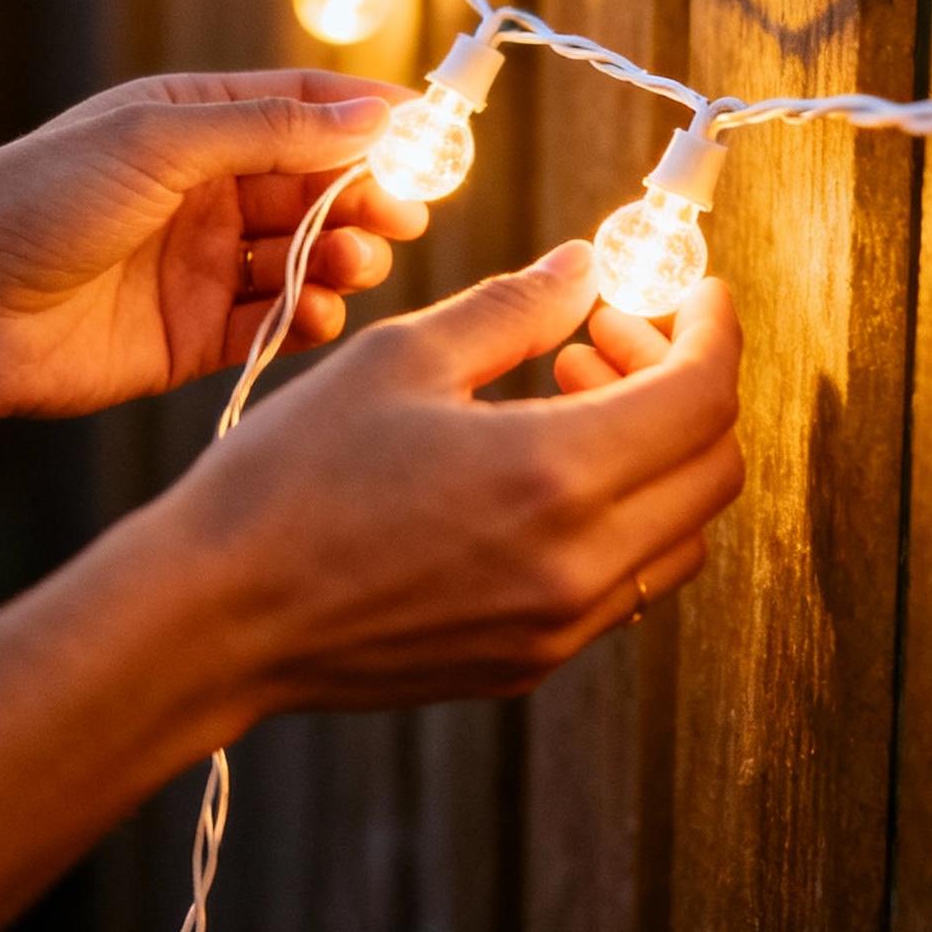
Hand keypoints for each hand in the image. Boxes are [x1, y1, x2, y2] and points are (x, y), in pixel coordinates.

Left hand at [0, 72, 426, 427]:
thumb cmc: (41, 201)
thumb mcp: (161, 141)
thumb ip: (273, 131)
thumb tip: (373, 113)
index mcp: (191, 123)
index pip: (303, 107)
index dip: (370, 118)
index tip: (434, 136)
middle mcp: (203, 191)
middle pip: (317, 185)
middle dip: (367, 195)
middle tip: (402, 214)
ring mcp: (201, 264)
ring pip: (305, 255)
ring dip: (344, 256)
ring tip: (353, 263)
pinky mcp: (195, 335)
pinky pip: (275, 322)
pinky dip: (309, 318)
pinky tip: (317, 313)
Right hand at [167, 243, 743, 715]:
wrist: (216, 618)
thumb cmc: (289, 482)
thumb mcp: (400, 359)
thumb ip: (514, 308)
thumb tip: (588, 269)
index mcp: (554, 475)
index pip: (703, 396)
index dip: (711, 329)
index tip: (689, 294)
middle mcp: (578, 565)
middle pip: (715, 468)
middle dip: (688, 383)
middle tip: (612, 335)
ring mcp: (558, 627)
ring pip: (682, 535)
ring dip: (659, 455)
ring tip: (573, 395)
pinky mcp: (530, 663)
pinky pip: (626, 584)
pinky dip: (623, 516)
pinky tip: (543, 470)